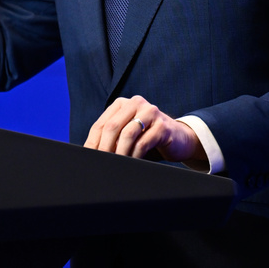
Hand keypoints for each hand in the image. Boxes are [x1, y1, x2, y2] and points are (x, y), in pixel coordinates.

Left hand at [84, 95, 205, 163]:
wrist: (179, 138)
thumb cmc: (147, 137)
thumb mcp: (128, 133)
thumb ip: (112, 138)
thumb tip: (91, 153)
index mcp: (122, 104)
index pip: (101, 124)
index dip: (93, 142)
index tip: (89, 157)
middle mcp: (135, 103)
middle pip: (112, 126)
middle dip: (104, 147)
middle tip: (101, 162)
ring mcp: (150, 112)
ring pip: (128, 133)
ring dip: (120, 152)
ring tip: (116, 164)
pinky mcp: (163, 125)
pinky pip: (144, 142)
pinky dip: (135, 155)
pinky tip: (132, 162)